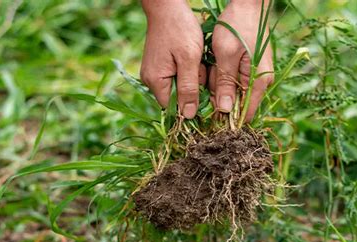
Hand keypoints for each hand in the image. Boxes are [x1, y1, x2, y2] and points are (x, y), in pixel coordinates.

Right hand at [140, 0, 205, 118]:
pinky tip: (193, 58)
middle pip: (178, 98)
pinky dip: (188, 70)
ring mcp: (154, 72)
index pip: (174, 108)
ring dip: (192, 77)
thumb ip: (189, 88)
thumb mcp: (189, 59)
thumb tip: (188, 116)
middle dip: (193, 87)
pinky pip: (177, 76)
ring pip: (180, 86)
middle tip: (200, 67)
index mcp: (156, 81)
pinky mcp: (160, 65)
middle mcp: (151, 80)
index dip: (191, 104)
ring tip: (197, 60)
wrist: (168, 6)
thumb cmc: (179, 29)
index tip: (205, 91)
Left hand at [209, 0, 273, 121]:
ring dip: (217, 82)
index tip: (208, 112)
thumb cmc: (238, 26)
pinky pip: (231, 79)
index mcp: (258, 82)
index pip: (245, 114)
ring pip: (231, 91)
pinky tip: (215, 62)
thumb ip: (225, 83)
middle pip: (236, 103)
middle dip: (218, 94)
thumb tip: (225, 111)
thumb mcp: (226, 54)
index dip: (226, 117)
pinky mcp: (248, 68)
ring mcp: (254, 75)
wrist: (248, 4)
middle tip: (208, 75)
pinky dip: (220, 73)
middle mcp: (260, 82)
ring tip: (212, 63)